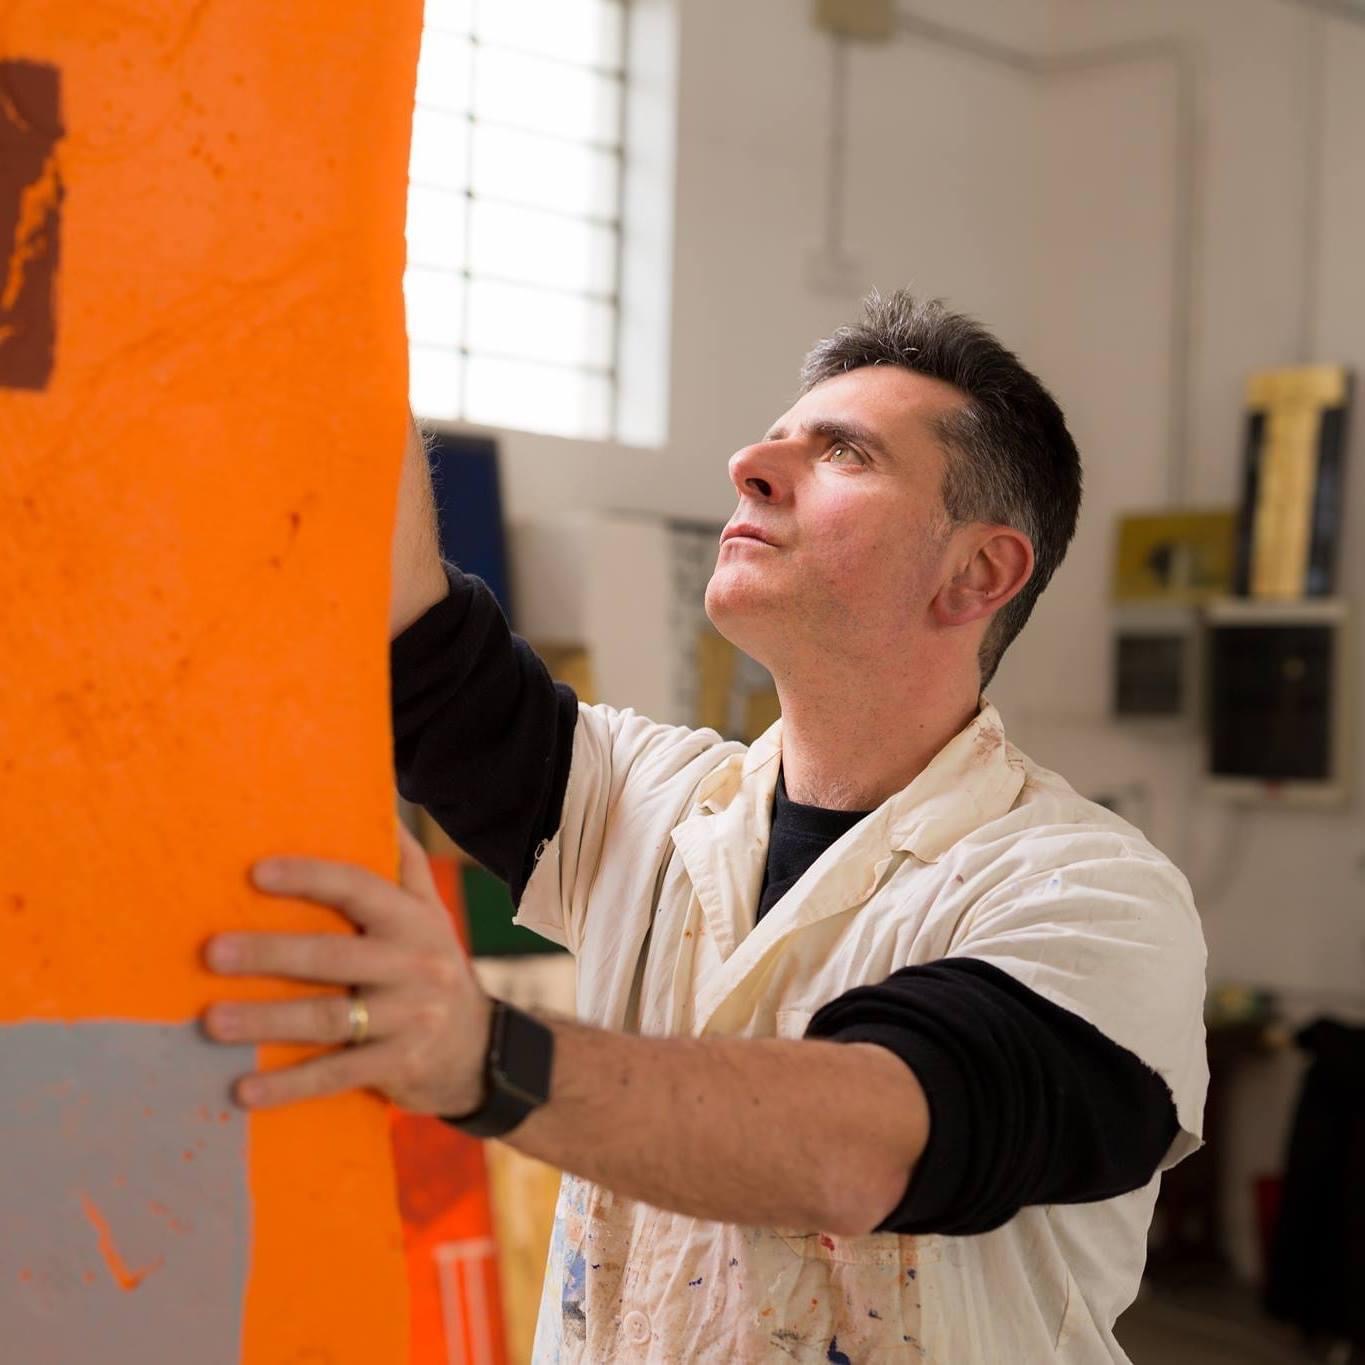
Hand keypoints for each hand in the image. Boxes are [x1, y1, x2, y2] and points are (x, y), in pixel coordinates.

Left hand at [203, 822, 491, 1114]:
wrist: (481, 1049)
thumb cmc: (432, 966)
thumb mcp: (429, 913)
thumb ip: (402, 864)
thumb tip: (376, 799)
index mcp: (414, 919)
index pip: (359, 888)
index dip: (309, 878)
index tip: (256, 873)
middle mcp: (415, 964)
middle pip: (333, 956)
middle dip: (269, 954)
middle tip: (210, 952)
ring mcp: (409, 1018)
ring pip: (330, 1018)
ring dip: (266, 1021)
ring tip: (210, 1021)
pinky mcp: (399, 1065)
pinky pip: (337, 1074)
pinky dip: (289, 1085)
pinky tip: (242, 1091)